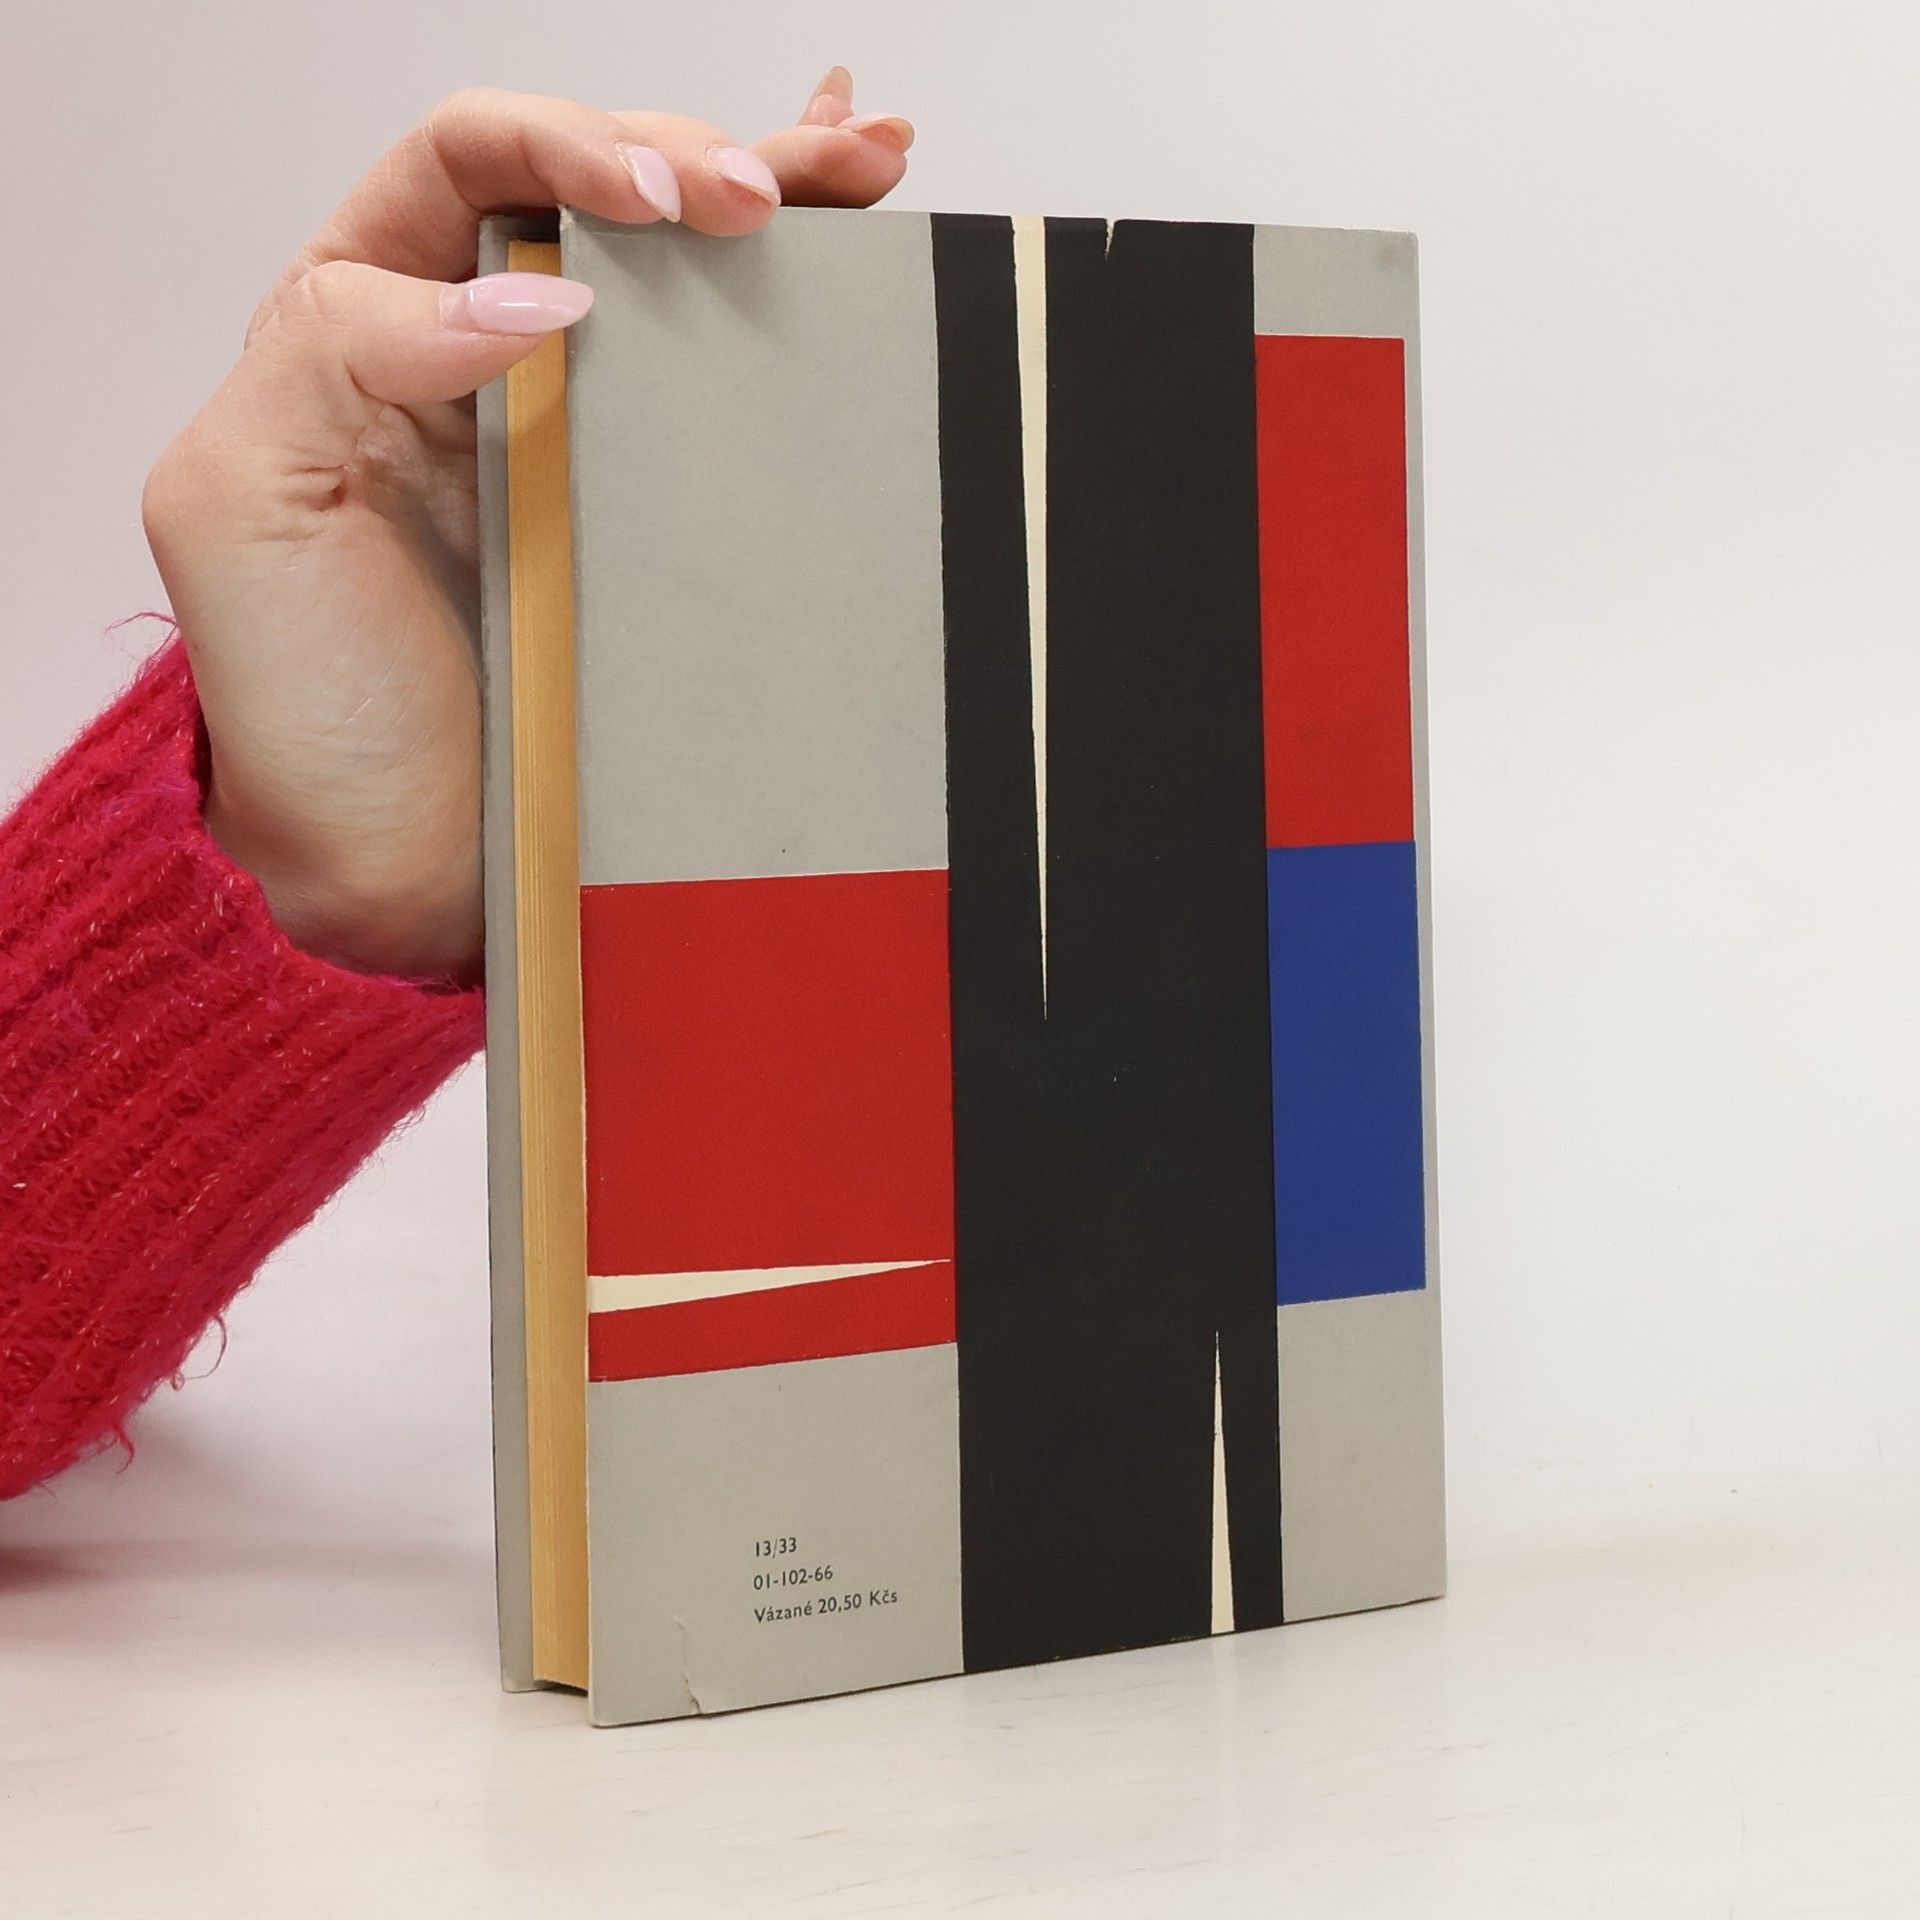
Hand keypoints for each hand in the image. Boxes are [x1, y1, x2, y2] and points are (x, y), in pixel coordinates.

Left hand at [141, 71, 911, 980]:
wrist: (400, 863)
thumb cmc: (308, 703)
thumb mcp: (243, 496)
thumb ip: (341, 347)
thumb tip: (526, 300)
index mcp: (367, 315)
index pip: (470, 163)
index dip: (568, 152)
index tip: (654, 210)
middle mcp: (482, 353)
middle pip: (599, 194)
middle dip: (693, 160)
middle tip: (764, 194)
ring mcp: (583, 435)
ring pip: (683, 272)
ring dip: (777, 198)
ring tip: (862, 169)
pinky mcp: (657, 517)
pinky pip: (727, 388)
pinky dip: (798, 303)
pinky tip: (853, 238)